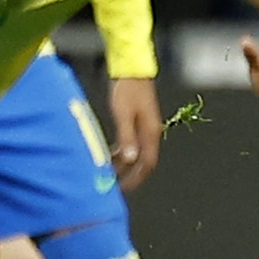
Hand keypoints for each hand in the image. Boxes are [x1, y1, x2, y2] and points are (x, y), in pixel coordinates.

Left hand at [107, 76, 163, 191]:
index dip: (136, 178)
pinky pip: (132, 143)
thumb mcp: (123, 114)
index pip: (147, 163)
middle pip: (143, 161)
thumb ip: (127, 137)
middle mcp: (151, 132)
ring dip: (124, 164)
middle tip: (113, 186)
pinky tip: (110, 154)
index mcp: (150, 132)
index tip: (123, 189)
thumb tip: (130, 159)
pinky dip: (122, 152)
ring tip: (108, 172)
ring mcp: (145, 127)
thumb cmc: (127, 89)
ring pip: (137, 153)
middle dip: (129, 175)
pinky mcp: (138, 121)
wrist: (132, 69)